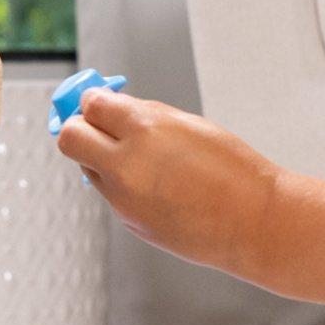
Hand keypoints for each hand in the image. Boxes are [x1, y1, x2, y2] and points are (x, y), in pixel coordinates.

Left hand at [56, 91, 286, 273]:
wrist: (254, 221)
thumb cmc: (233, 170)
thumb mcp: (189, 125)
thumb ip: (145, 115)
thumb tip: (114, 108)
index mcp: (144, 130)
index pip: (91, 106)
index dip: (93, 101)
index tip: (98, 102)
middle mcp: (125, 164)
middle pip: (70, 138)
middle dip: (80, 127)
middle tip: (98, 127)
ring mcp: (124, 198)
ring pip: (90, 168)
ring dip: (103, 158)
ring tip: (143, 160)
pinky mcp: (130, 222)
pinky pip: (111, 194)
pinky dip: (122, 184)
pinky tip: (157, 185)